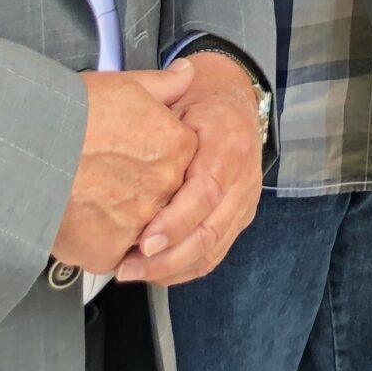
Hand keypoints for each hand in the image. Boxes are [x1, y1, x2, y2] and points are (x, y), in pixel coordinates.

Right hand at [53, 65, 198, 274]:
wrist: (26, 148)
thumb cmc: (72, 113)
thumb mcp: (124, 85)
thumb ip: (164, 85)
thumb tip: (188, 73)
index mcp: (177, 146)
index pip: (178, 160)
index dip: (149, 157)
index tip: (127, 155)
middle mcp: (166, 188)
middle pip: (160, 196)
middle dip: (136, 190)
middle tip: (102, 176)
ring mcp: (138, 223)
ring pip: (136, 228)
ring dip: (116, 218)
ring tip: (85, 197)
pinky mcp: (107, 252)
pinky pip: (107, 252)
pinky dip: (92, 241)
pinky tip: (74, 219)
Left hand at [117, 55, 264, 287]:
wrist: (233, 105)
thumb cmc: (198, 104)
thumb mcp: (177, 97)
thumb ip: (157, 111)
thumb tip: (126, 125)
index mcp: (229, 144)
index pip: (207, 192)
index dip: (175, 221)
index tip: (144, 241)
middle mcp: (244, 178)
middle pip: (210, 230)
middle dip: (168, 257)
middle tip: (128, 267)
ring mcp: (245, 202)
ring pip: (213, 249)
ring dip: (171, 269)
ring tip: (132, 273)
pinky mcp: (239, 218)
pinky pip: (214, 255)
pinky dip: (183, 270)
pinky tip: (154, 273)